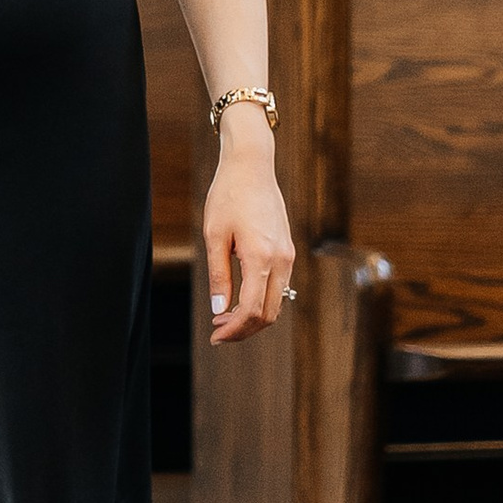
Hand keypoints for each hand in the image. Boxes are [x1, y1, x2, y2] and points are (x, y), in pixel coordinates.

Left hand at [202, 117, 293, 343]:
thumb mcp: (214, 235)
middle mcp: (281, 260)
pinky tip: (238, 299)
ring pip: (276, 303)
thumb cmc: (228, 196)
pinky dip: (261, 301)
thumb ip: (218, 275)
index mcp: (261, 257)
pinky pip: (279, 287)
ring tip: (224, 318)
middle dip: (244, 329)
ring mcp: (288, 255)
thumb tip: (219, 310)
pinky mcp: (287, 250)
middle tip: (217, 331)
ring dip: (253, 317)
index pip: (252, 310)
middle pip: (269, 314)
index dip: (234, 330)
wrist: (252, 166)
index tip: (215, 336)